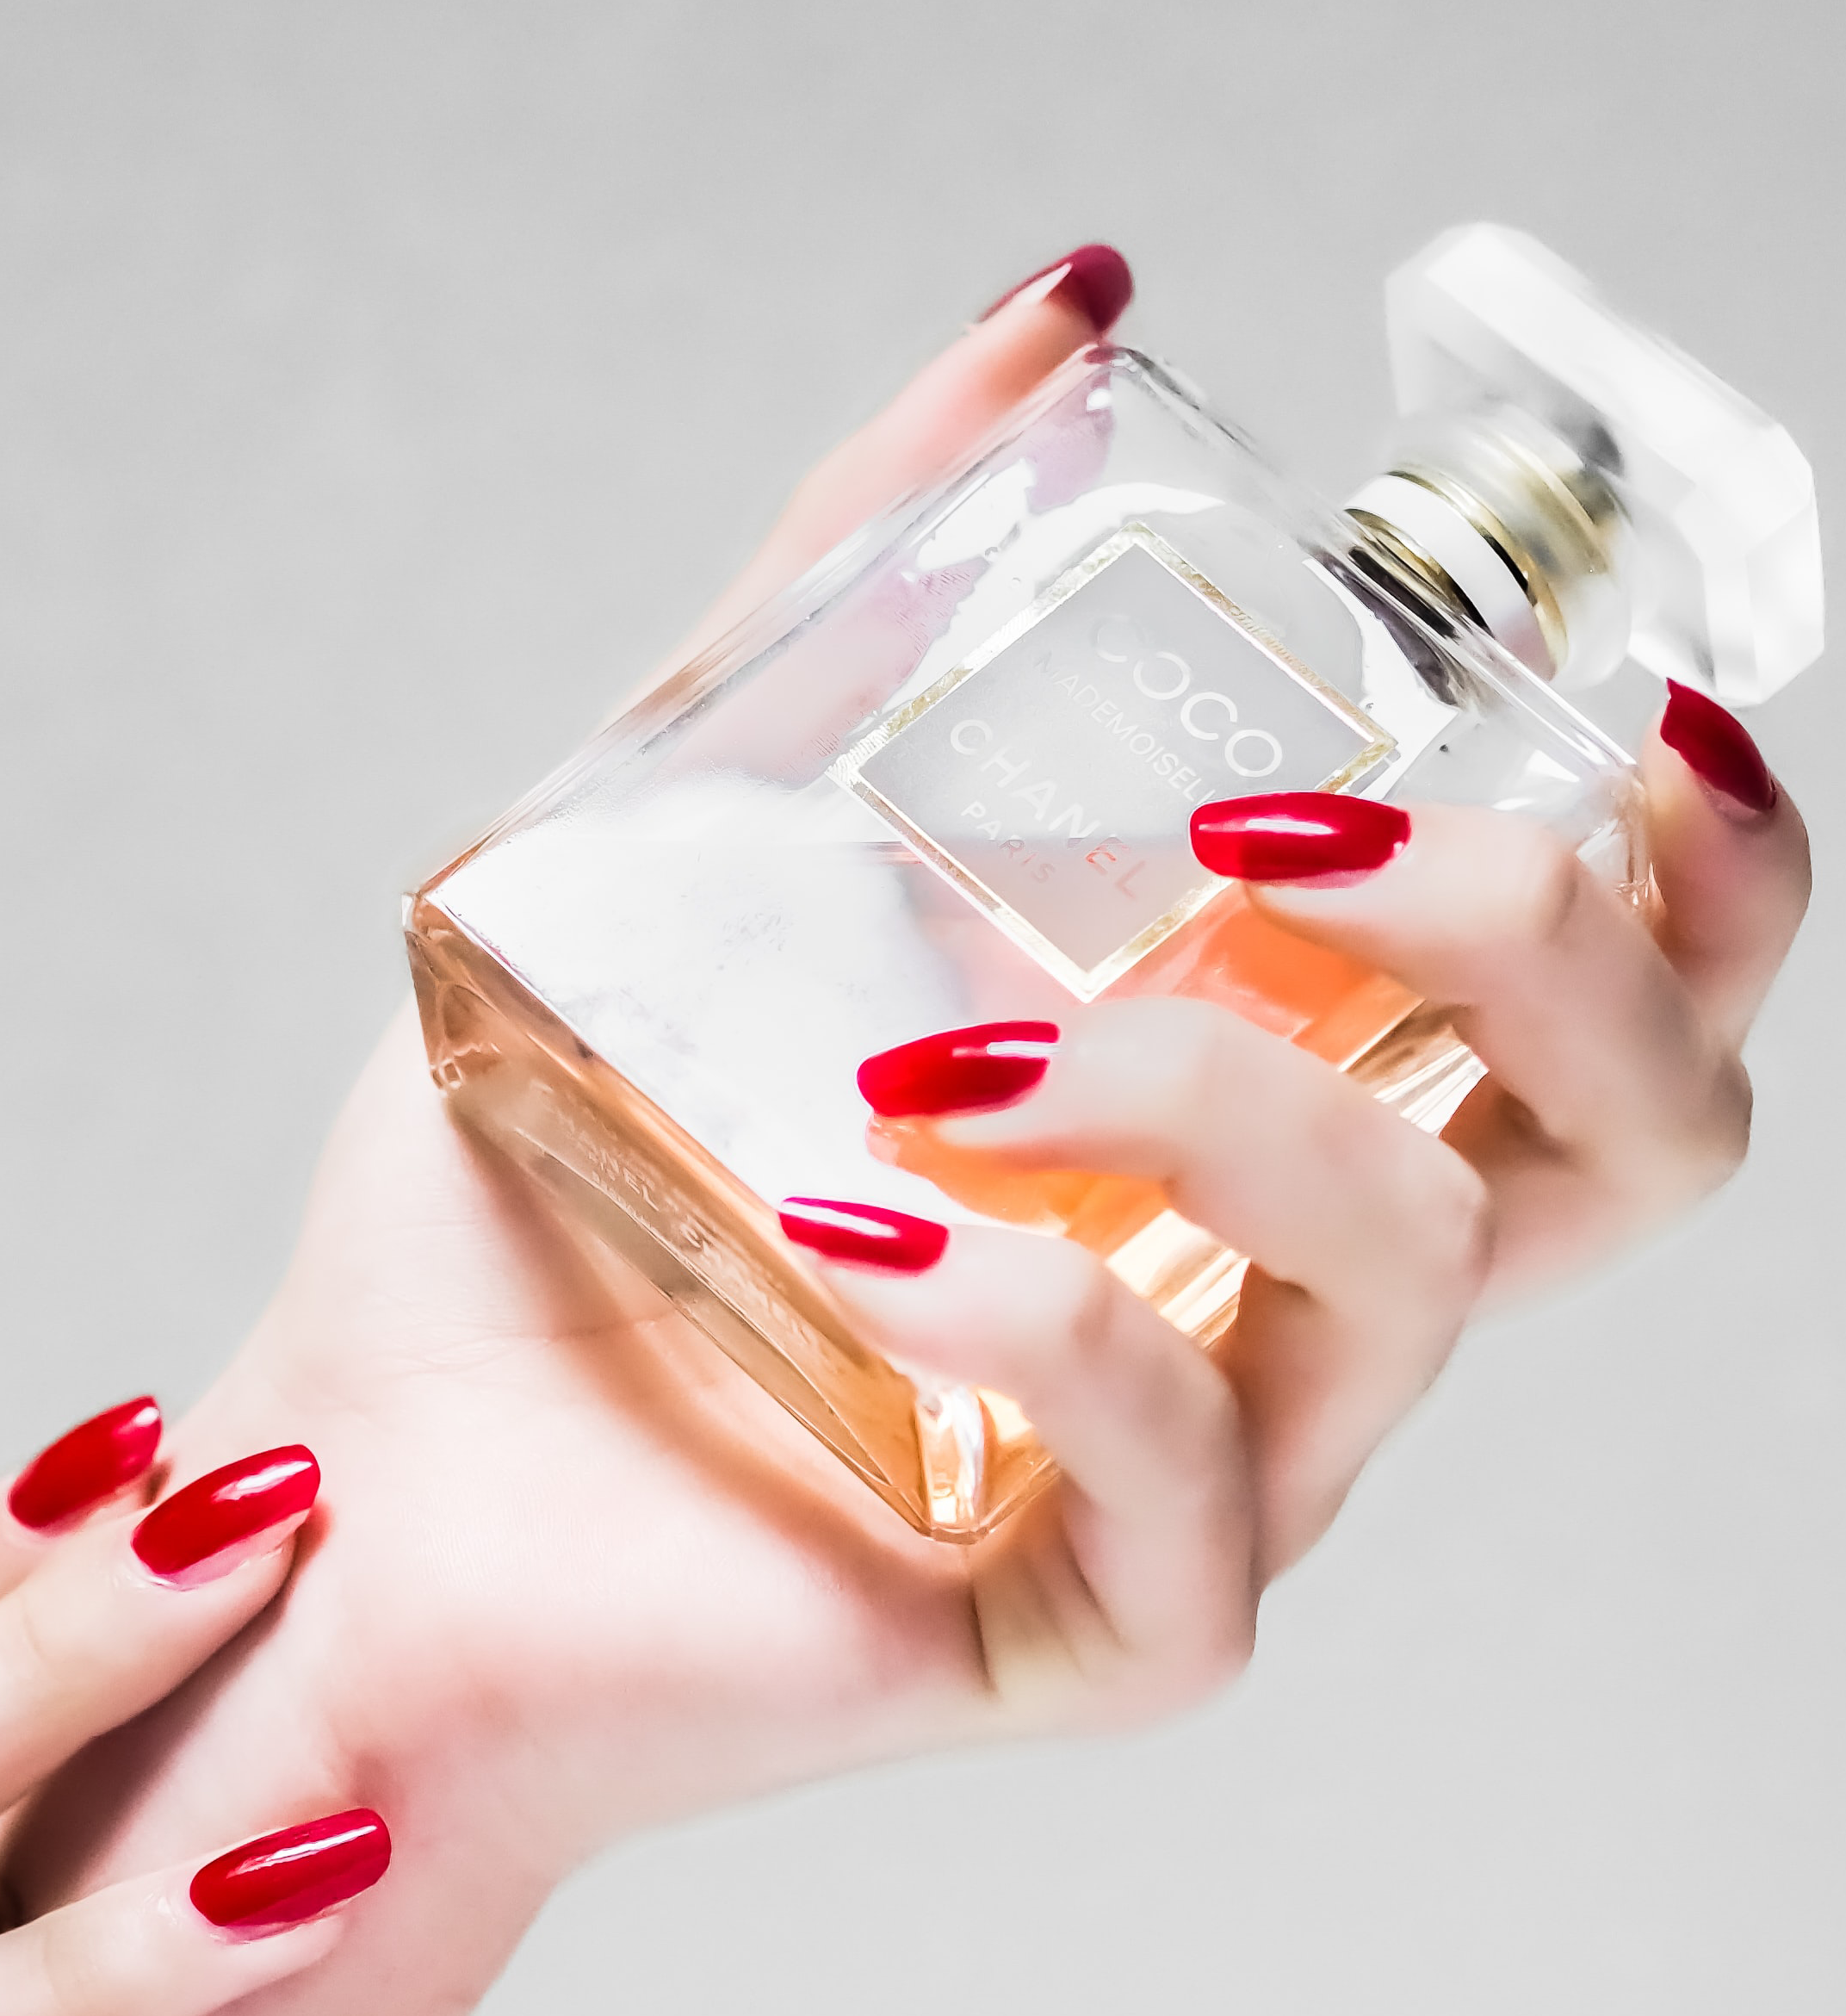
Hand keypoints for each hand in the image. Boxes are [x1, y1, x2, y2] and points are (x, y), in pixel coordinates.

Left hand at [0, 251, 1808, 2015]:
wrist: (366, 1504)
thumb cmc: (527, 1214)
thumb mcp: (674, 857)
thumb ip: (855, 602)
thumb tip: (1048, 325)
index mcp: (1246, 1136)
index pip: (1602, 1019)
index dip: (1704, 871)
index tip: (1635, 724)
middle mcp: (1278, 1308)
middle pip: (1629, 1139)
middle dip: (1522, 933)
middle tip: (1271, 842)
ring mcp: (1213, 1485)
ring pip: (1415, 1269)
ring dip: (1212, 1090)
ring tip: (936, 1048)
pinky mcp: (1096, 1635)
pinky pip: (1187, 1475)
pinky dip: (1035, 1308)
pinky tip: (844, 1227)